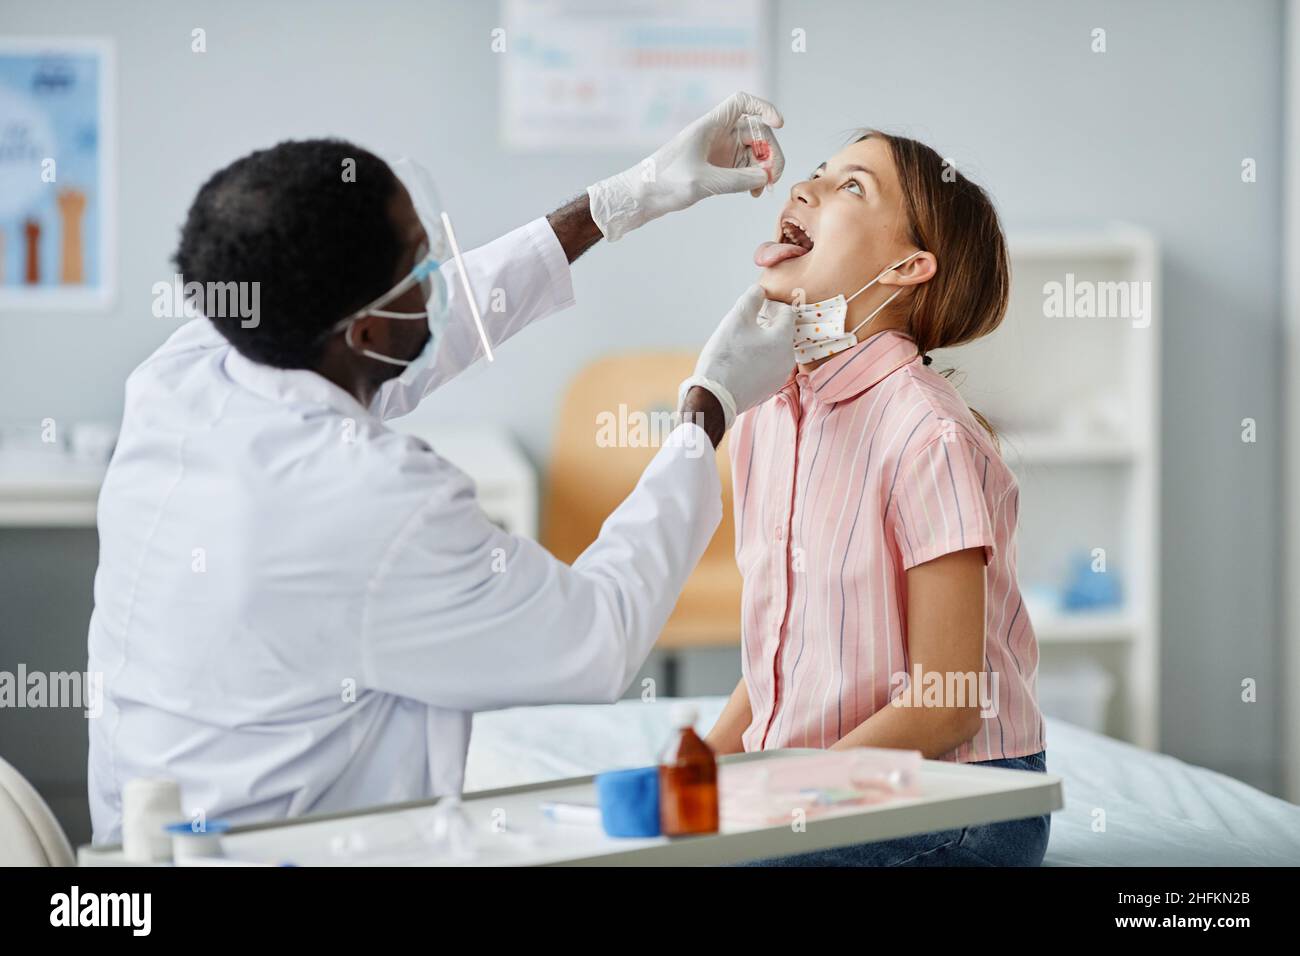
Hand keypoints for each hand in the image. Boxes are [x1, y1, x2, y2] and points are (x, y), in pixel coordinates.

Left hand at [587, 91, 785, 241]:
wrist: (641, 198)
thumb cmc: (663, 183)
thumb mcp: (703, 182)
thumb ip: (737, 180)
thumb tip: (765, 178)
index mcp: (709, 126)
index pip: (742, 102)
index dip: (764, 108)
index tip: (779, 124)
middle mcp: (716, 135)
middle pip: (756, 131)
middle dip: (770, 151)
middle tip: (773, 177)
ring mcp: (718, 152)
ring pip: (753, 152)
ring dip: (763, 169)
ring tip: (760, 191)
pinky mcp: (717, 168)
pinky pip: (744, 168)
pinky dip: (753, 179)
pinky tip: (753, 193)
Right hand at [678, 285, 795, 431]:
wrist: (713, 397)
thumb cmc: (725, 355)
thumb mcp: (736, 318)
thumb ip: (752, 298)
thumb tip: (761, 289)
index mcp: (784, 339)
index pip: (787, 312)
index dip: (770, 305)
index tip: (753, 308)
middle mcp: (788, 359)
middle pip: (782, 332)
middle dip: (766, 325)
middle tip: (744, 326)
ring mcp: (780, 376)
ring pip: (775, 350)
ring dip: (762, 343)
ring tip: (740, 345)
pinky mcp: (769, 389)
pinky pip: (768, 367)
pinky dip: (758, 360)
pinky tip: (740, 363)